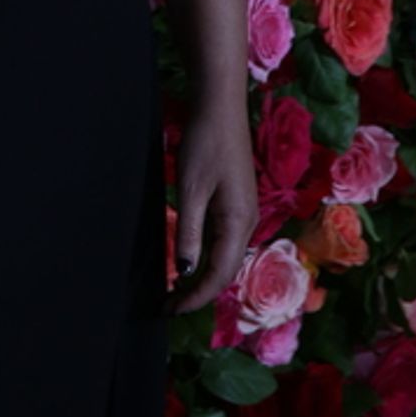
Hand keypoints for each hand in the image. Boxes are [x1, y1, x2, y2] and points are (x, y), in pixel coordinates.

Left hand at [168, 91, 257, 315]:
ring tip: (176, 290)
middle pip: (226, 270)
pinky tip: (190, 260)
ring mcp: (244, 212)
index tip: (170, 310)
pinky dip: (207, 257)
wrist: (220, 106)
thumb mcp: (191, 189)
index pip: (219, 275)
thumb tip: (186, 270)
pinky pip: (224, 240)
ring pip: (225, 257)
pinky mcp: (236, 202)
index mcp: (239, 222)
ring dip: (203, 276)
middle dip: (199, 292)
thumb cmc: (205, 143)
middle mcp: (247, 222)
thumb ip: (189, 232)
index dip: (195, 297)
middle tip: (168, 306)